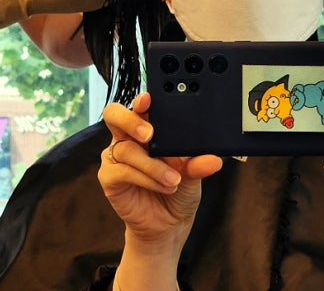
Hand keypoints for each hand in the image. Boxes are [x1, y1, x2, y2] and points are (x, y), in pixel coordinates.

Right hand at [98, 93, 222, 246]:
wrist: (168, 225)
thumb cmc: (178, 190)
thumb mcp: (193, 174)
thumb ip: (198, 163)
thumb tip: (213, 159)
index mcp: (145, 128)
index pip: (138, 107)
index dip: (140, 100)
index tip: (148, 99)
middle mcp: (127, 138)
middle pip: (114, 115)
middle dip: (130, 120)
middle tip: (149, 134)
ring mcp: (116, 157)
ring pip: (126, 149)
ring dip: (152, 165)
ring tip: (174, 179)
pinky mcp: (109, 177)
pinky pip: (122, 171)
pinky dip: (145, 178)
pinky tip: (162, 185)